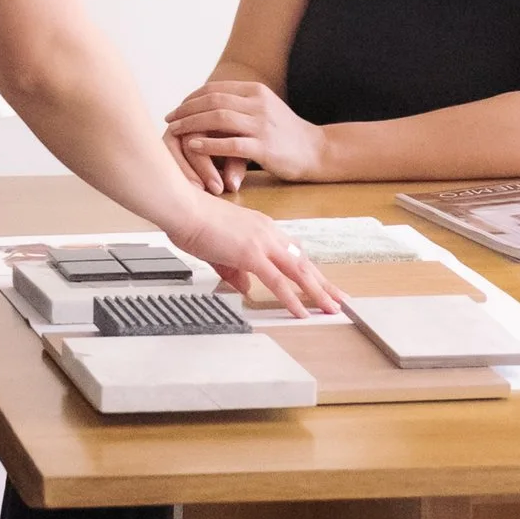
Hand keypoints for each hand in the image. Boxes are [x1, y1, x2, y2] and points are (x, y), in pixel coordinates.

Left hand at [165, 74, 328, 185]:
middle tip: (169, 119)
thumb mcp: (264, 110)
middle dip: (186, 109)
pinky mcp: (265, 147)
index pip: (215, 89)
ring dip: (192, 124)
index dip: (191, 98)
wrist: (318, 151)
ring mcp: (262, 125)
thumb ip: (240, 106)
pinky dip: (208, 143)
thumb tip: (207, 106)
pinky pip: (230, 143)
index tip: (176, 108)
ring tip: (175, 131)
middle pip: (213, 100)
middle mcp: (258, 103)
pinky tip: (193, 146)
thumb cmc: (286, 134)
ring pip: (218, 118)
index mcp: (256, 91)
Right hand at [165, 196, 338, 315]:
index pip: (293, 252)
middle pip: (303, 261)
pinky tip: (301, 311)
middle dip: (323, 282)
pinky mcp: (251, 254)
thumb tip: (245, 286)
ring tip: (330, 308)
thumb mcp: (217, 249)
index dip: (308, 269)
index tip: (320, 282)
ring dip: (317, 292)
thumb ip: (234, 270)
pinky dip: (291, 298)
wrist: (181, 207)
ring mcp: (262, 242)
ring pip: (299, 271)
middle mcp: (267, 232)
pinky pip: (278, 281)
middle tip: (338, 299)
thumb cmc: (191, 219)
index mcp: (261, 227)